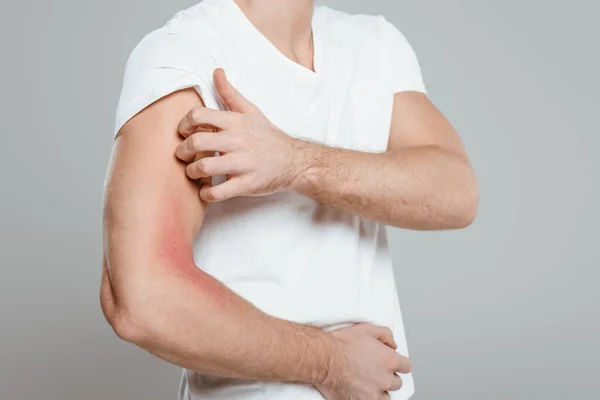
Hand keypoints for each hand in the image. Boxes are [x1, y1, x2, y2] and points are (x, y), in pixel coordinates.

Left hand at [175, 68, 305, 201]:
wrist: (294, 161)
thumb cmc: (268, 137)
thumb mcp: (251, 111)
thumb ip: (229, 93)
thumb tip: (216, 72)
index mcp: (236, 122)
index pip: (198, 115)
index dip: (184, 124)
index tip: (184, 133)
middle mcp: (238, 141)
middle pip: (197, 142)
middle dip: (182, 151)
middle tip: (183, 156)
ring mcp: (243, 163)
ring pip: (204, 167)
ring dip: (192, 172)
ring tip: (194, 173)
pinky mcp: (247, 184)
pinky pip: (218, 192)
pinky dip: (206, 194)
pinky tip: (206, 191)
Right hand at [318, 323, 411, 399]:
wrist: (323, 358)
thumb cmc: (342, 343)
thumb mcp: (366, 329)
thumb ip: (385, 335)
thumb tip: (392, 344)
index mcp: (389, 360)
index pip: (406, 367)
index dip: (399, 364)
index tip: (393, 363)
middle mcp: (385, 379)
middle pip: (397, 383)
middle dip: (388, 377)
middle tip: (375, 371)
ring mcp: (374, 393)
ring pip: (386, 397)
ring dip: (380, 390)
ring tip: (367, 382)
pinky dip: (367, 398)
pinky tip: (360, 390)